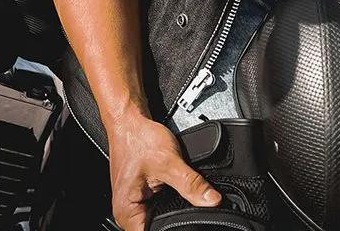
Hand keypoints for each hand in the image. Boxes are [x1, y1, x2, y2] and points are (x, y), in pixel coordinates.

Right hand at [108, 112, 222, 230]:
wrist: (130, 120)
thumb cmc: (138, 138)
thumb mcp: (169, 162)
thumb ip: (191, 184)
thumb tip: (212, 200)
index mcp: (127, 212)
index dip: (174, 228)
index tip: (192, 220)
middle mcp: (127, 213)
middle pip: (157, 228)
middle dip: (175, 218)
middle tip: (187, 202)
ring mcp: (133, 205)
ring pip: (159, 218)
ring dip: (172, 208)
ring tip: (176, 192)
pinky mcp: (141, 196)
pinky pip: (158, 207)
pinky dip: (169, 200)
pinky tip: (174, 190)